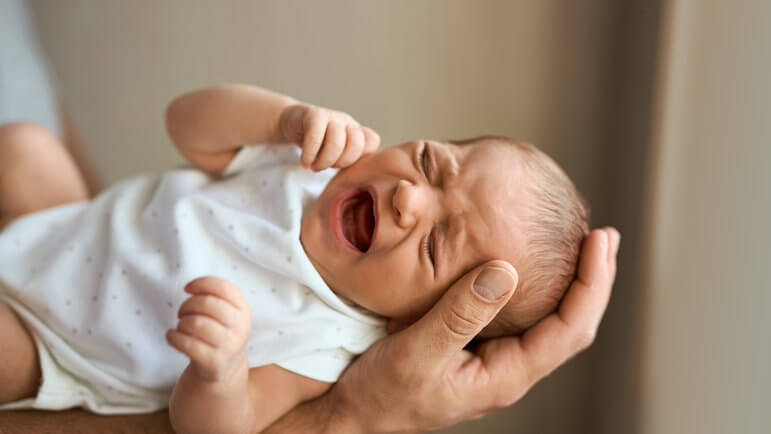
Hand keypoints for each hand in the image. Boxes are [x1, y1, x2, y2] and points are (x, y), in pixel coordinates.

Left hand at [166, 276, 251, 381]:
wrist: (226, 367)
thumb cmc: (220, 332)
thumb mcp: (227, 312)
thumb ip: (214, 295)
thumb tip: (191, 287)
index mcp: (243, 310)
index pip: (223, 288)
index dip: (202, 283)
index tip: (188, 288)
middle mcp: (240, 327)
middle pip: (206, 303)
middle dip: (188, 304)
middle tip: (182, 312)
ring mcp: (229, 346)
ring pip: (195, 323)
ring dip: (181, 322)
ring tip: (181, 326)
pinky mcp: (214, 362)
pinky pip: (187, 344)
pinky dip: (173, 337)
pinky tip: (172, 336)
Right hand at [279, 103, 379, 170]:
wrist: (292, 123)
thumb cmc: (317, 145)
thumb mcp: (336, 155)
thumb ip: (350, 161)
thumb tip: (357, 177)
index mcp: (357, 131)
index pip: (372, 140)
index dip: (359, 157)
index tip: (341, 166)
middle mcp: (347, 122)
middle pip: (356, 144)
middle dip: (340, 163)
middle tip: (325, 168)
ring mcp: (332, 116)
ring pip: (336, 141)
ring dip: (324, 161)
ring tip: (313, 167)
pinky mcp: (314, 114)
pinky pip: (315, 136)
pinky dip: (310, 154)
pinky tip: (304, 163)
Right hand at [329, 227, 619, 432]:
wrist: (356, 413)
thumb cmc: (382, 394)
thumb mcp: (416, 353)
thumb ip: (459, 314)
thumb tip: (506, 271)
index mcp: (506, 375)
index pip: (570, 329)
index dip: (592, 284)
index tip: (597, 241)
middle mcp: (508, 368)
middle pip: (570, 324)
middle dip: (592, 279)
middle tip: (603, 235)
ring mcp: (493, 358)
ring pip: (547, 320)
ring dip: (569, 282)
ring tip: (581, 245)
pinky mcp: (475, 347)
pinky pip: (516, 315)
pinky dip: (534, 286)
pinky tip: (527, 265)